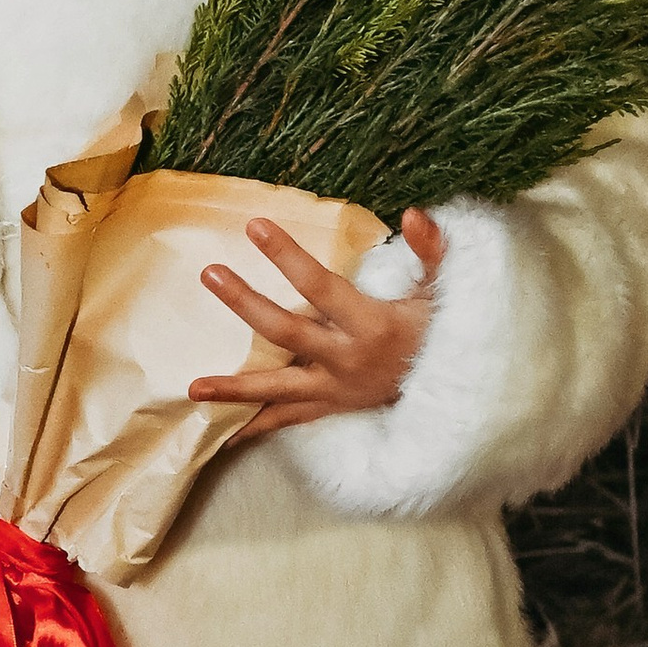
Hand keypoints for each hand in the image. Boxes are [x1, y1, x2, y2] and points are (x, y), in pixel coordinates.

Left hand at [188, 212, 441, 438]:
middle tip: (210, 275)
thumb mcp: (440, 287)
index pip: (320, 286)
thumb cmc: (439, 330)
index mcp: (371, 325)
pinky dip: (256, 427)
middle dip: (245, 304)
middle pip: (287, 333)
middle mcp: (347, 360)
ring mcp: (335, 390)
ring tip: (193, 388)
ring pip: (278, 390)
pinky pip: (288, 420)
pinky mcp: (331, 408)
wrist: (454, 390)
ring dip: (235, 389)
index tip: (255, 227)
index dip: (288, 257)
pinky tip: (222, 432)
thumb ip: (430, 250)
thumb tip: (413, 214)